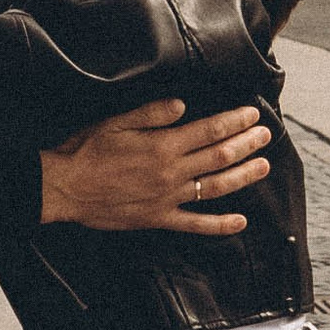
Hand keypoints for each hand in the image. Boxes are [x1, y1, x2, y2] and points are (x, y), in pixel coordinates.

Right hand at [40, 98, 270, 237]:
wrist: (63, 188)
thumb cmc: (85, 151)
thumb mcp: (116, 121)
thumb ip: (152, 113)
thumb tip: (183, 105)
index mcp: (162, 146)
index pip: (209, 131)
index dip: (234, 122)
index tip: (252, 114)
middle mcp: (171, 173)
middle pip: (219, 157)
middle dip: (246, 144)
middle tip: (266, 135)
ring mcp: (168, 199)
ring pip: (216, 187)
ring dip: (243, 176)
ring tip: (263, 166)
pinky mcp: (159, 219)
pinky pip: (195, 225)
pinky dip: (219, 225)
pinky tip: (240, 222)